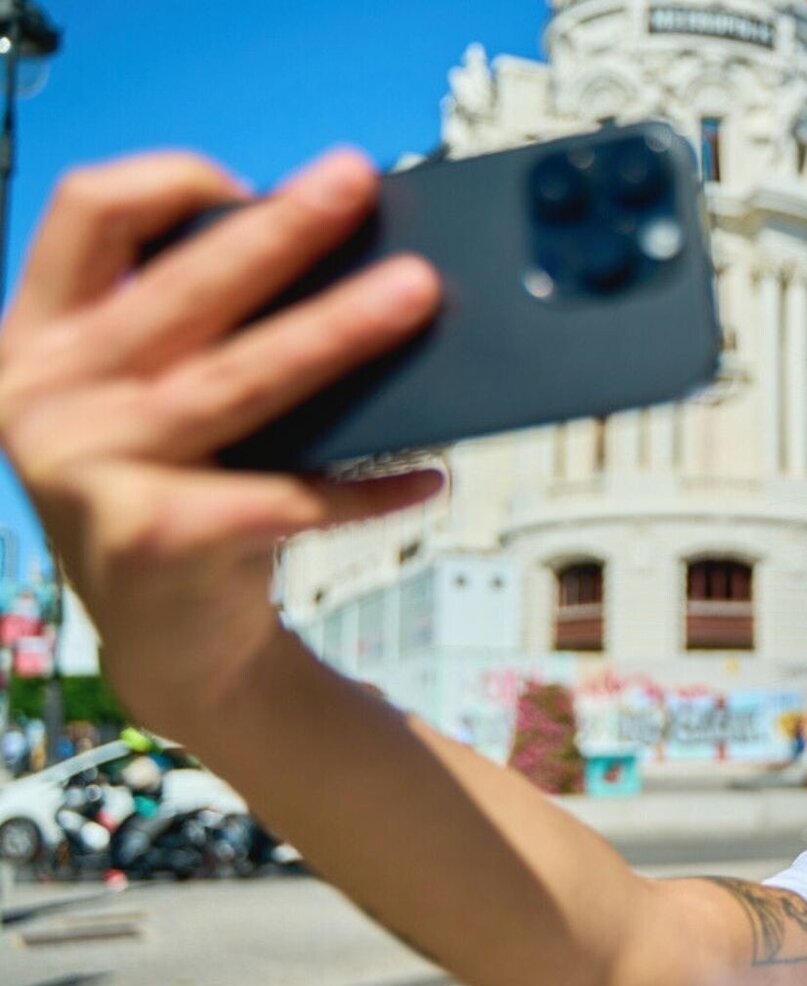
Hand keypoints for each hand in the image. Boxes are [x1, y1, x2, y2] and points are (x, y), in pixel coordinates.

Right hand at [0, 149, 442, 734]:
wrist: (172, 646)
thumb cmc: (184, 497)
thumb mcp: (157, 405)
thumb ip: (198, 335)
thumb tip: (342, 259)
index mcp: (40, 340)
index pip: (88, 213)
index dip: (170, 182)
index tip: (253, 185)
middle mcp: (45, 397)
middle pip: (183, 289)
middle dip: (282, 230)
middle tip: (358, 183)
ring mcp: (88, 471)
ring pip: (241, 379)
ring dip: (339, 331)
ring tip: (418, 295)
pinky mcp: (153, 538)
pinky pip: (290, 496)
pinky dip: (369, 488)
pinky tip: (429, 475)